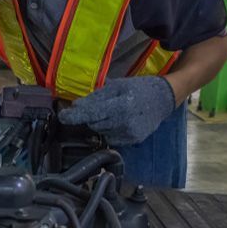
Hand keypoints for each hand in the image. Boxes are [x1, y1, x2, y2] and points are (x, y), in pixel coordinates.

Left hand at [58, 76, 175, 146]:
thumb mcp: (117, 86)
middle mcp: (125, 122)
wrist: (164, 100)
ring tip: (114, 112)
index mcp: (121, 105)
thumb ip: (96, 97)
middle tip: (100, 106)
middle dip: (90, 115)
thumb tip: (75, 106)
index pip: (91, 113)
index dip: (74, 116)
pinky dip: (110, 130)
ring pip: (101, 131)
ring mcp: (129, 134)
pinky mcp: (132, 141)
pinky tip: (120, 121)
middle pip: (94, 123)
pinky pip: (111, 138)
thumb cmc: (139, 89)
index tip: (62, 117)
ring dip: (101, 123)